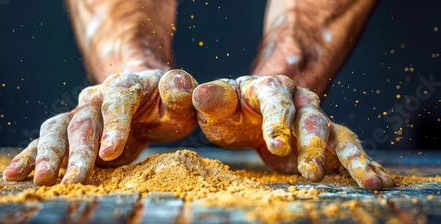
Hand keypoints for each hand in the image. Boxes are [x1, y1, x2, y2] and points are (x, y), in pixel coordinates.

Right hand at [3, 69, 196, 184]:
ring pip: (57, 129)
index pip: (117, 102)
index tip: (110, 152)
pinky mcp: (70, 132)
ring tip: (40, 180)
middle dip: (77, 151)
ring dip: (47, 154)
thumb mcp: (179, 97)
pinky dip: (29, 156)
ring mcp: (80, 114)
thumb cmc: (167, 102)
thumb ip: (181, 92)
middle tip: (74, 179)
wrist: (145, 95)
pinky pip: (44, 141)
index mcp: (126, 87)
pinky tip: (14, 174)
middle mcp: (97, 98)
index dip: (114, 126)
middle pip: (83, 121)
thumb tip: (179, 84)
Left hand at [192, 75, 393, 189]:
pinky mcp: (326, 140)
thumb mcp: (217, 104)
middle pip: (312, 120)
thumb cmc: (231, 110)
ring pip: (337, 135)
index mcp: (270, 87)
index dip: (278, 121)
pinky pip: (347, 149)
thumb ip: (212, 99)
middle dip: (312, 145)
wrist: (248, 114)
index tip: (275, 146)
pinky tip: (378, 180)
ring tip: (368, 180)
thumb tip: (200, 93)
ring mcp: (316, 120)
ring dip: (350, 158)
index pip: (277, 100)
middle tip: (308, 171)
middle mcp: (300, 101)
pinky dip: (362, 164)